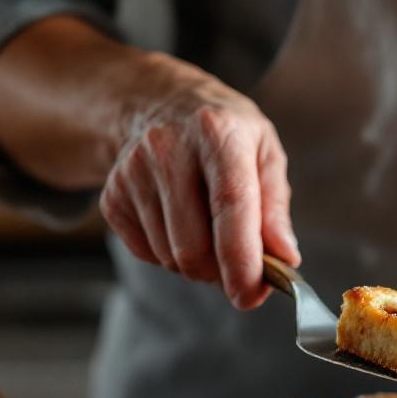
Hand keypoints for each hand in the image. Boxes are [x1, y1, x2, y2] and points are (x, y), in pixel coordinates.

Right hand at [98, 63, 299, 309]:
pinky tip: (179, 223)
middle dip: (220, 273)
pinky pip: (145, 253)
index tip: (251, 294)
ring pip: (169, 257)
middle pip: (192, 246)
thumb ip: (276, 209)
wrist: (159, 103)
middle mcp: (168, 147)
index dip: (241, 259)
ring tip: (208, 231)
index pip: (230, 206)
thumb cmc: (225, 135)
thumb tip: (285, 258)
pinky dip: (169, 255)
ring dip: (197, 264)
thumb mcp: (265, 153)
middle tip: (238, 265)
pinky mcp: (112, 195)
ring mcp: (132, 171)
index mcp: (218, 133)